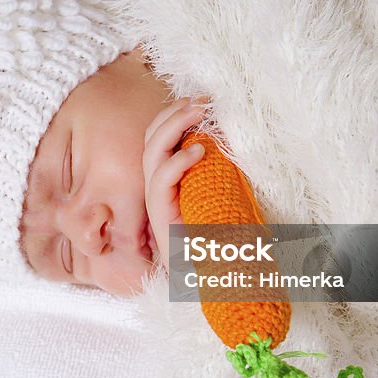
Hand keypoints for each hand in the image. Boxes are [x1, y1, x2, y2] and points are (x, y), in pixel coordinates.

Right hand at [143, 97, 208, 264]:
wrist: (210, 277)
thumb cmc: (218, 237)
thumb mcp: (220, 192)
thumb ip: (217, 166)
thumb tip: (227, 135)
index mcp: (166, 177)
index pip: (158, 136)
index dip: (174, 114)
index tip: (202, 101)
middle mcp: (156, 186)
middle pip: (151, 137)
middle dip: (174, 113)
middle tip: (201, 100)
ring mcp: (156, 200)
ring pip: (151, 153)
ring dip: (174, 127)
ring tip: (198, 113)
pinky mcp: (161, 216)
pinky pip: (160, 181)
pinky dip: (178, 162)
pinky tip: (199, 151)